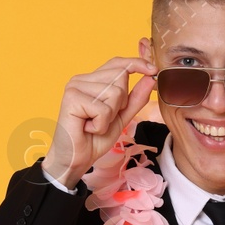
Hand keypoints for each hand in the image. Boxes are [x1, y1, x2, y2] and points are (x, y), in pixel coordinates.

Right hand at [41, 55, 157, 186]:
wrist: (75, 160)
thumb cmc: (94, 139)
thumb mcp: (121, 117)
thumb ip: (135, 98)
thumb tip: (151, 78)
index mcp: (92, 80)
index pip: (117, 63)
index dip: (136, 63)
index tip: (153, 70)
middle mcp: (82, 79)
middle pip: (120, 77)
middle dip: (120, 103)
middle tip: (102, 119)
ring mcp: (75, 86)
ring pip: (114, 93)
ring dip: (110, 117)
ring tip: (94, 124)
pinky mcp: (72, 98)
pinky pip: (103, 109)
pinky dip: (101, 125)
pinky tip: (87, 128)